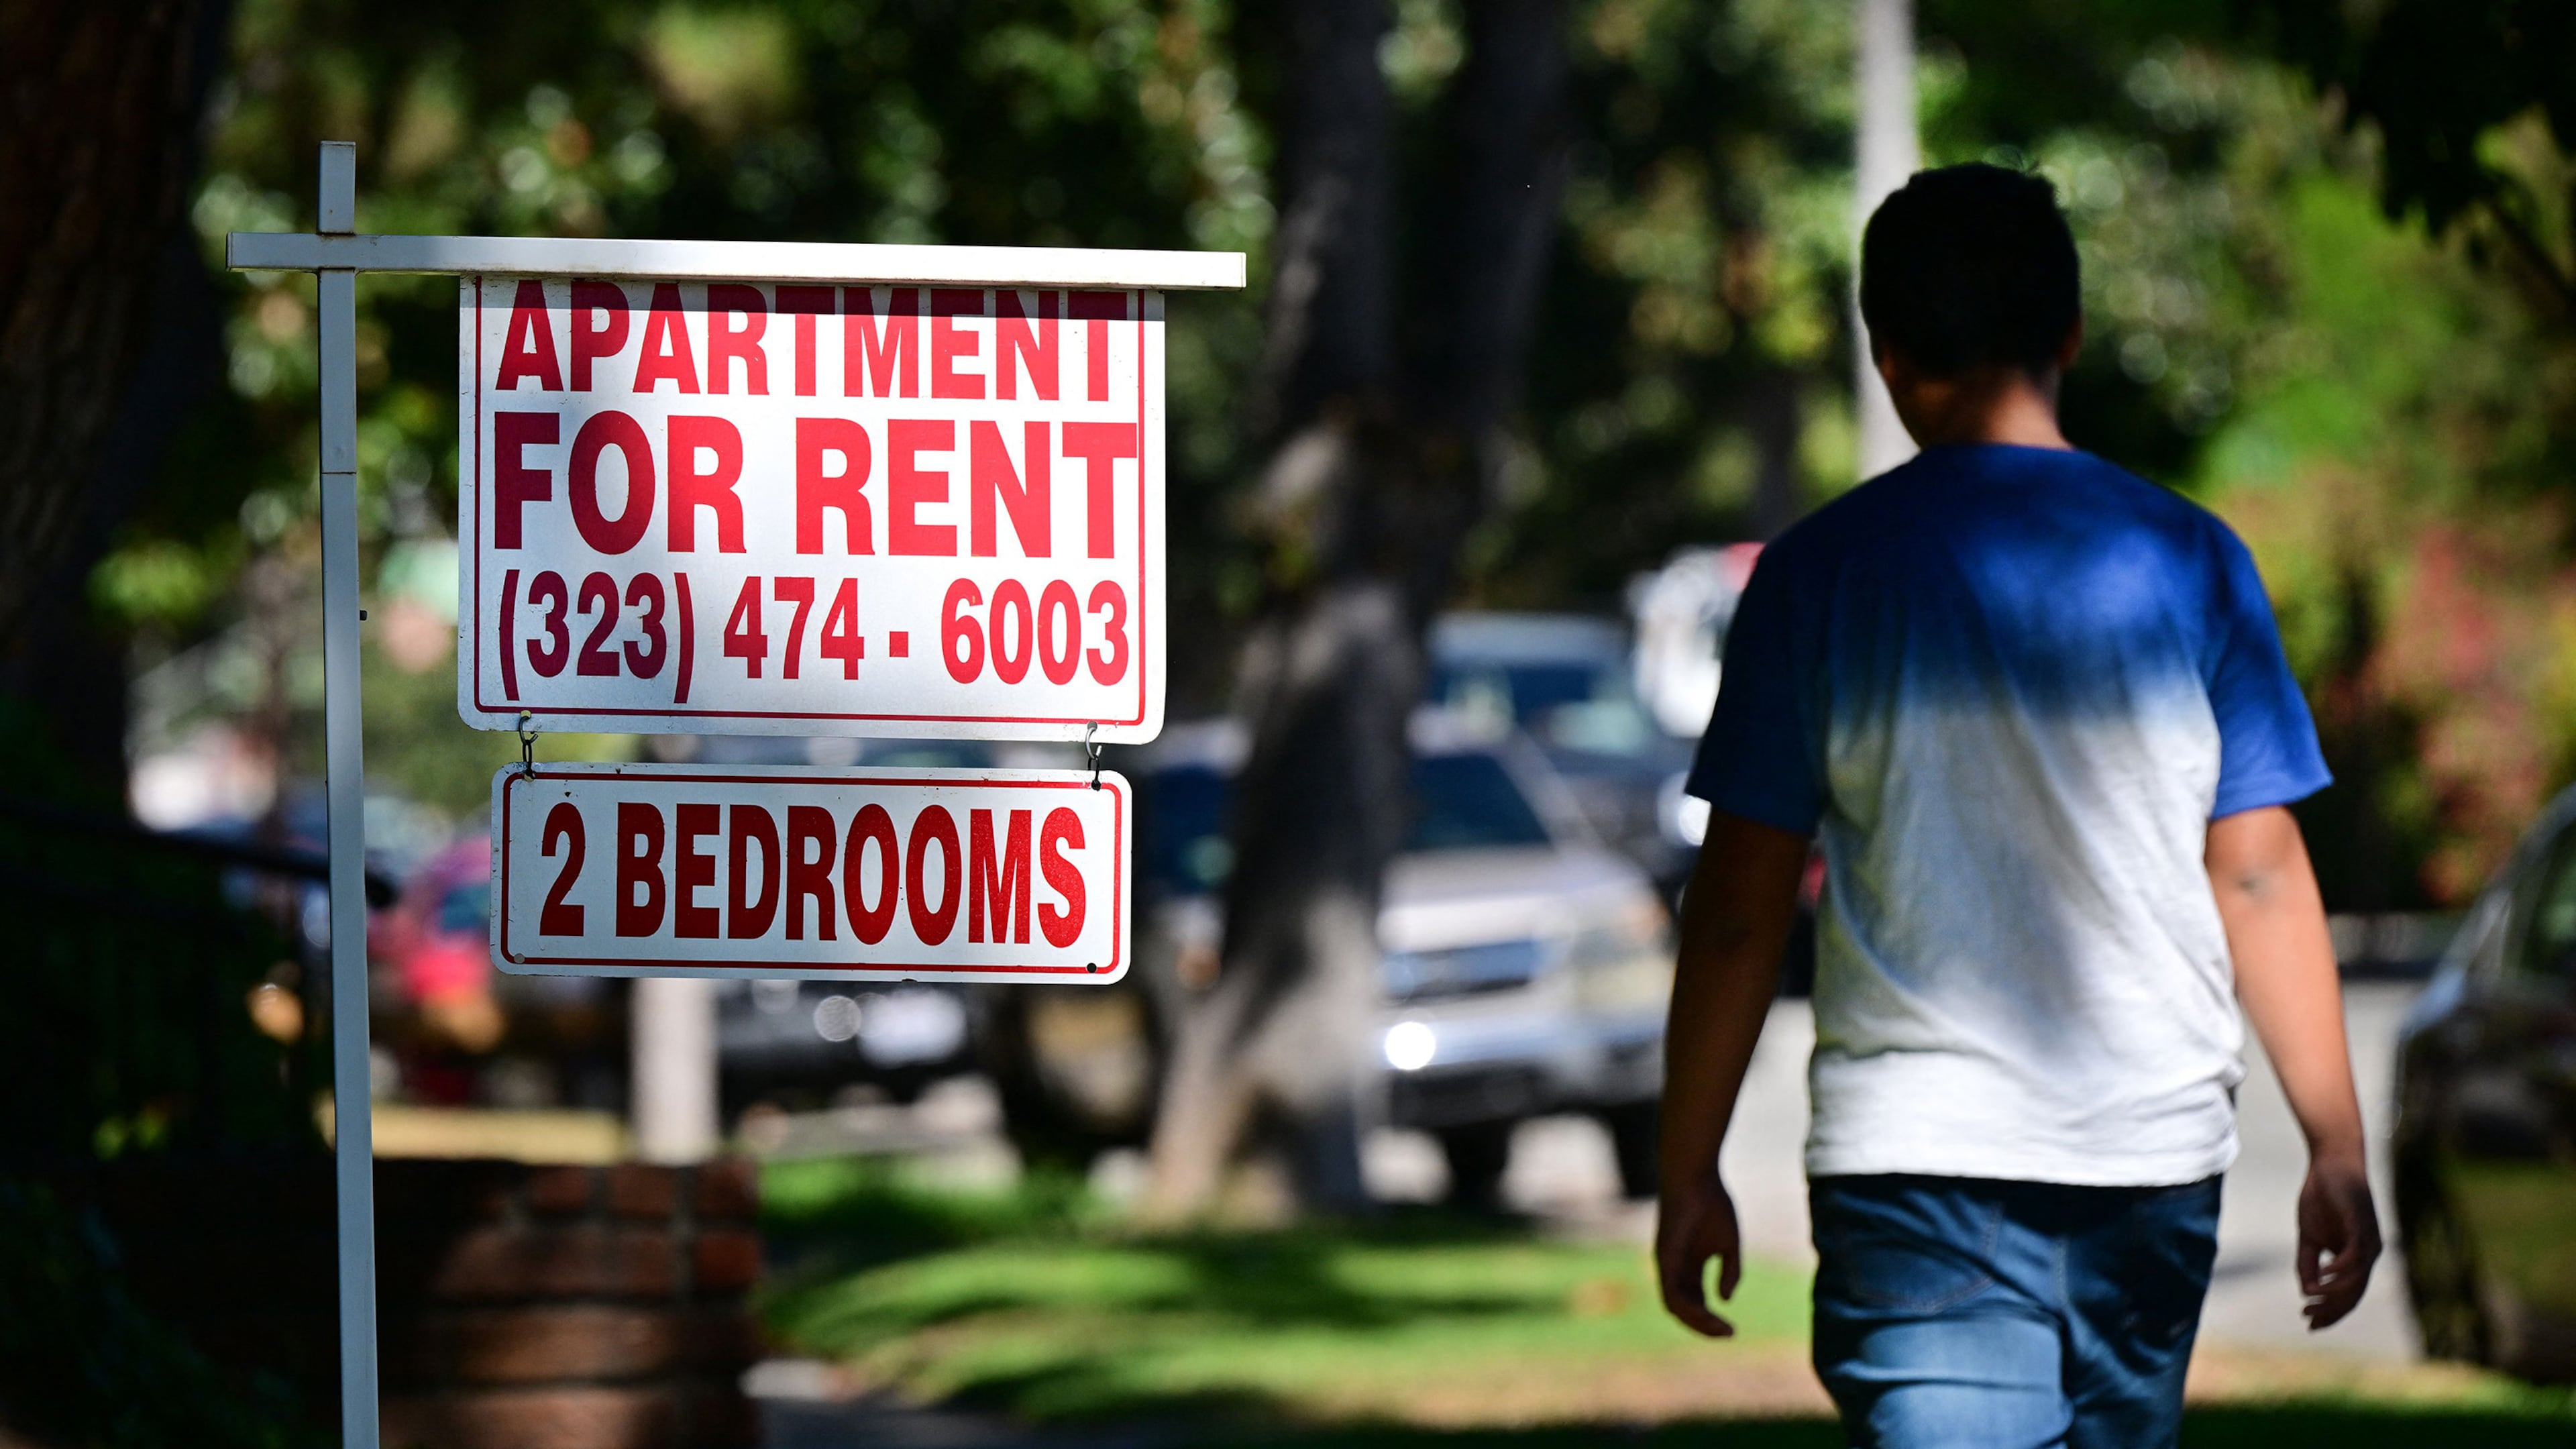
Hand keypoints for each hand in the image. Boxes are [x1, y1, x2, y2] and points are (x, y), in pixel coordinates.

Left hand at [1656, 1168, 1741, 1337]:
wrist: (1696, 1177)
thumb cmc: (1713, 1204)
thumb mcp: (1728, 1245)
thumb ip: (1729, 1272)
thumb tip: (1724, 1300)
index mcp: (1690, 1264)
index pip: (1696, 1301)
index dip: (1712, 1318)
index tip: (1733, 1330)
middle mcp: (1675, 1267)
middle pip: (1684, 1307)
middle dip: (1705, 1325)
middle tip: (1728, 1334)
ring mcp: (1667, 1263)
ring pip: (1675, 1305)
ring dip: (1697, 1321)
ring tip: (1719, 1329)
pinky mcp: (1664, 1257)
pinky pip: (1671, 1290)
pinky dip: (1687, 1305)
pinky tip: (1707, 1311)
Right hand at [2296, 1149, 2380, 1328]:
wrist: (2331, 1162)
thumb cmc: (2322, 1197)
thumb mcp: (2309, 1235)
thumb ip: (2308, 1262)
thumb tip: (2308, 1291)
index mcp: (2356, 1257)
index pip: (2347, 1294)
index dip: (2330, 1311)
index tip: (2309, 1323)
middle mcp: (2368, 1254)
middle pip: (2354, 1294)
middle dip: (2332, 1310)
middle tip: (2308, 1318)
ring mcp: (2368, 1241)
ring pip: (2356, 1279)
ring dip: (2334, 1294)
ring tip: (2312, 1300)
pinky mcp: (2362, 1225)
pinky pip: (2356, 1256)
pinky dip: (2341, 1270)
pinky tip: (2324, 1276)